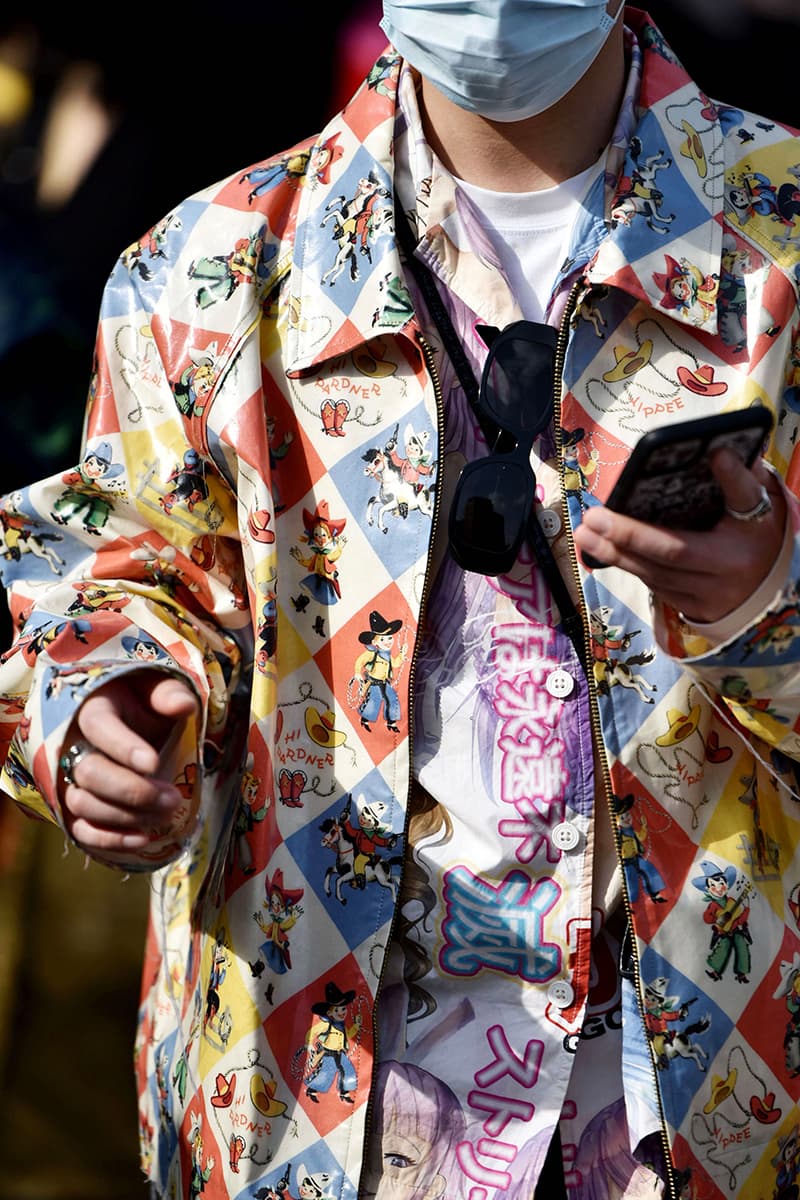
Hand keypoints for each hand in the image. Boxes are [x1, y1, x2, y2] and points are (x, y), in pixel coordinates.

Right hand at [58, 673, 198, 856]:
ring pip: (83, 804)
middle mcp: (73, 745)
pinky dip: (109, 840)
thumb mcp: (158, 689)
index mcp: (93, 709)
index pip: (98, 727)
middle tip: (173, 798)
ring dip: (126, 816)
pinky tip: (144, 837)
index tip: (153, 763)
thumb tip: (184, 705)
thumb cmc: (144, 703)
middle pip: (89, 773)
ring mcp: (70, 779)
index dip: (123, 747)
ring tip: (167, 813)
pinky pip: (80, 830)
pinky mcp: (75, 808)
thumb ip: (169, 694)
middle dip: (133, 791)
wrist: (131, 721)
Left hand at [573, 450, 785, 622]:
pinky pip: (652, 585)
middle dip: (628, 534)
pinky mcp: (689, 609)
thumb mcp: (758, 509)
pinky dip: (627, 566)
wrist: (765, 592)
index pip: (737, 506)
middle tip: (594, 517)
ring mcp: (705, 596)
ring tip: (584, 533)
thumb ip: (740, 483)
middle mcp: (724, 574)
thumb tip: (718, 452)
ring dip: (614, 554)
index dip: (727, 483)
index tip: (714, 455)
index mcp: (745, 542)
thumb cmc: (755, 540)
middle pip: (671, 552)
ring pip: (654, 573)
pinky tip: (600, 551)